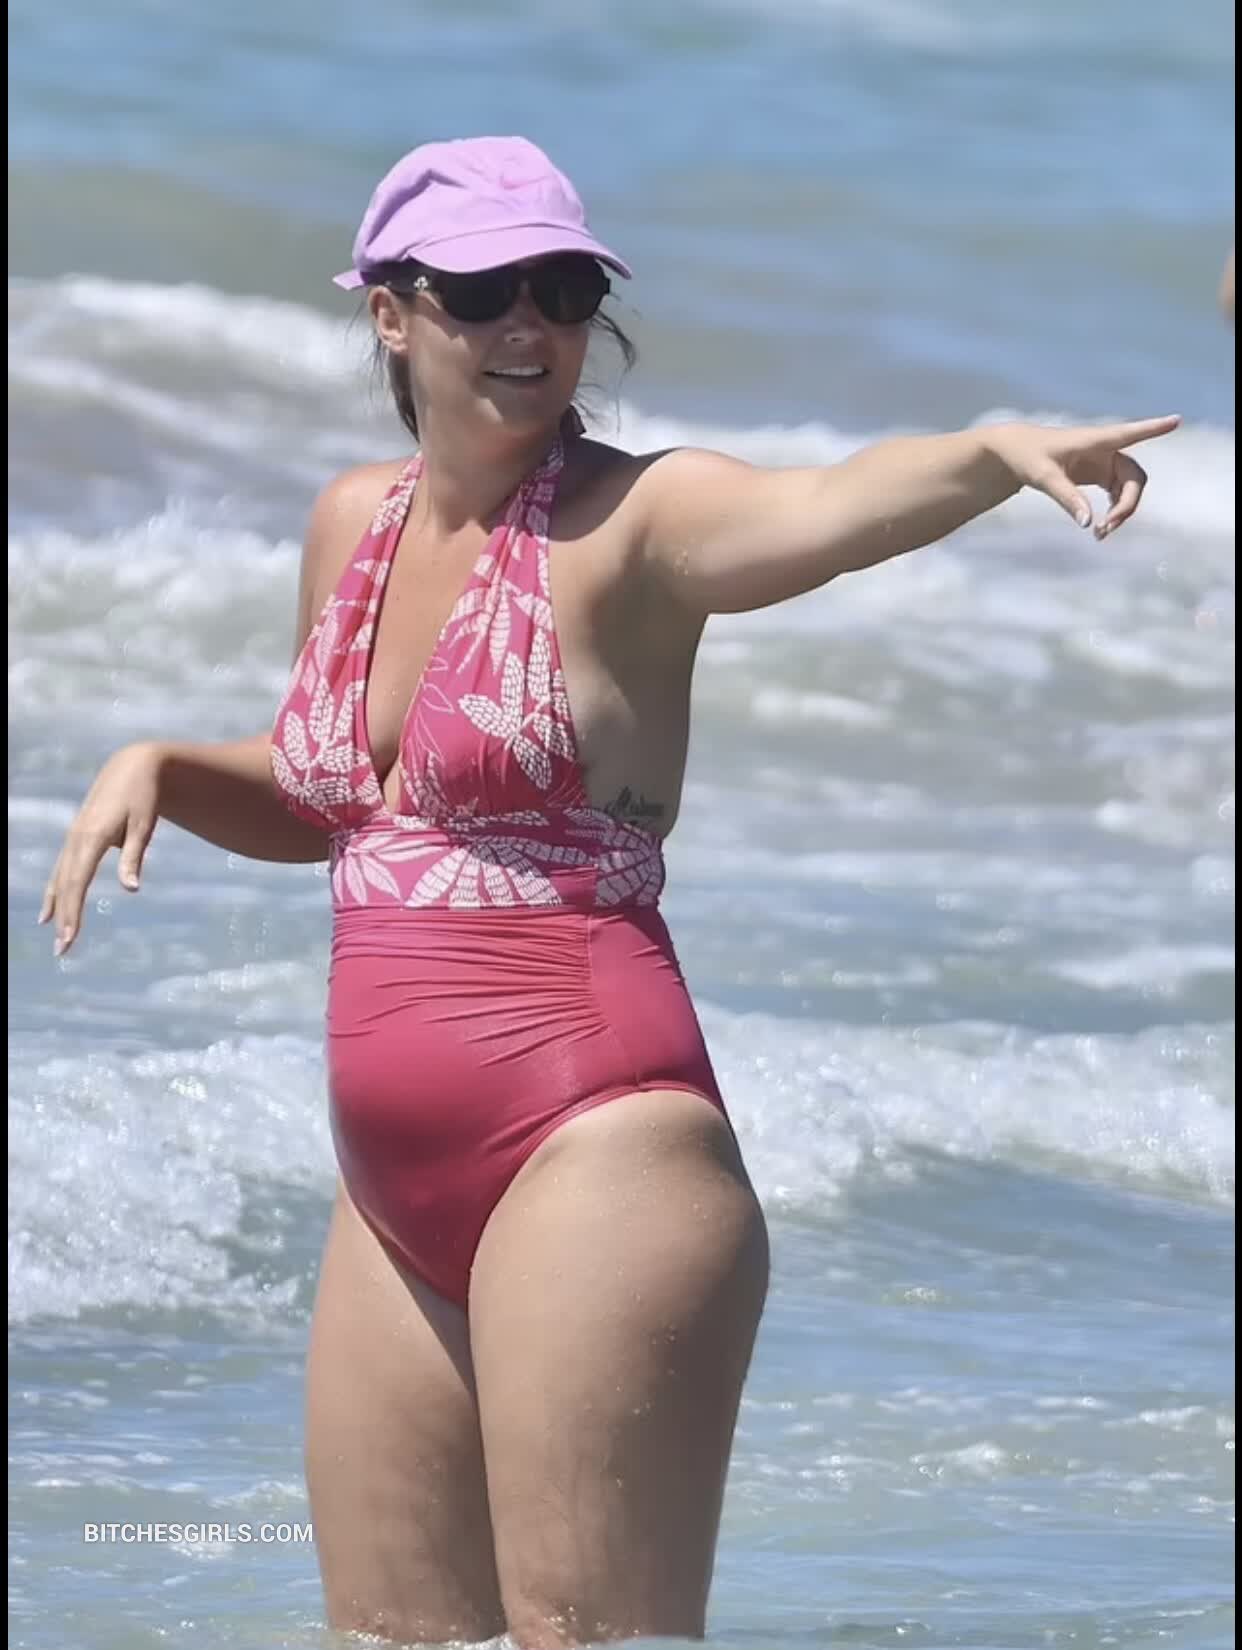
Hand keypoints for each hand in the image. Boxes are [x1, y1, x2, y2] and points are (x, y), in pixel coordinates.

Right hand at [39, 742, 164, 955]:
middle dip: (64, 918)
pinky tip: (52, 912)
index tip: (69, 938)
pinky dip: (56, 891)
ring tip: (58, 936)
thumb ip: (134, 857)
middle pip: (65, 885)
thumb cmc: (144, 796)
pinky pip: (62, 869)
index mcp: (91, 837)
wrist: (134, 766)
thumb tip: (132, 890)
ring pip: (60, 878)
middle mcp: (76, 838)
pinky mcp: (77, 836)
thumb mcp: (143, 826)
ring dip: (58, 908)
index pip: (77, 882)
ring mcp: (73, 837)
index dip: (72, 912)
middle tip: (63, 950)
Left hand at [985, 415, 1180, 540]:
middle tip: (1108, 527)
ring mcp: (1104, 462)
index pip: (1130, 433)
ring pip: (1128, 488)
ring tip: (1101, 534)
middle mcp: (1106, 449)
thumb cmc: (1028, 456)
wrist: (1014, 453)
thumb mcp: (1044, 477)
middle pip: (1134, 477)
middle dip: (1128, 504)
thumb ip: (1067, 498)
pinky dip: (1114, 511)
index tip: (1176, 420)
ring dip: (1121, 511)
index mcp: (1095, 440)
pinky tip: (1101, 527)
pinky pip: (1117, 493)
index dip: (1154, 428)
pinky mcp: (1099, 474)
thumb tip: (1089, 524)